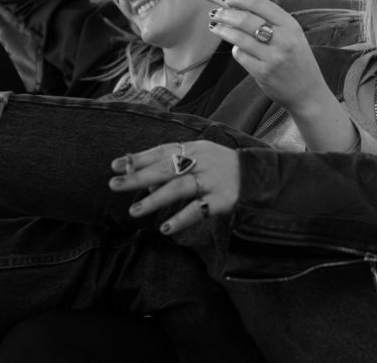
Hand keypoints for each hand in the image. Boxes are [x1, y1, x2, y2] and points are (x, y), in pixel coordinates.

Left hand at [109, 141, 238, 234]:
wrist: (263, 177)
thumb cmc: (225, 169)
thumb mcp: (203, 159)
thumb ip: (177, 167)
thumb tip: (148, 182)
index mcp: (196, 148)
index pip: (163, 151)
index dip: (139, 158)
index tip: (115, 165)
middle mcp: (203, 161)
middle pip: (166, 168)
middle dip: (138, 177)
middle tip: (114, 185)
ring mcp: (213, 180)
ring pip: (180, 187)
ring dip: (155, 199)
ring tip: (134, 211)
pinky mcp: (222, 199)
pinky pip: (199, 210)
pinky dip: (181, 218)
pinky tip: (166, 228)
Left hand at [207, 0, 330, 112]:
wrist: (308, 92)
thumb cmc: (297, 60)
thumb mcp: (293, 36)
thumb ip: (271, 22)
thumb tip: (238, 8)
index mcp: (291, 26)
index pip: (260, 4)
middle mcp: (284, 40)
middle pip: (245, 20)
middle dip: (225, 14)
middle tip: (214, 13)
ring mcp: (273, 57)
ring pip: (239, 38)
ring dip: (222, 30)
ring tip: (214, 27)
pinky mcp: (263, 73)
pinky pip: (240, 55)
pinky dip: (236, 50)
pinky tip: (237, 49)